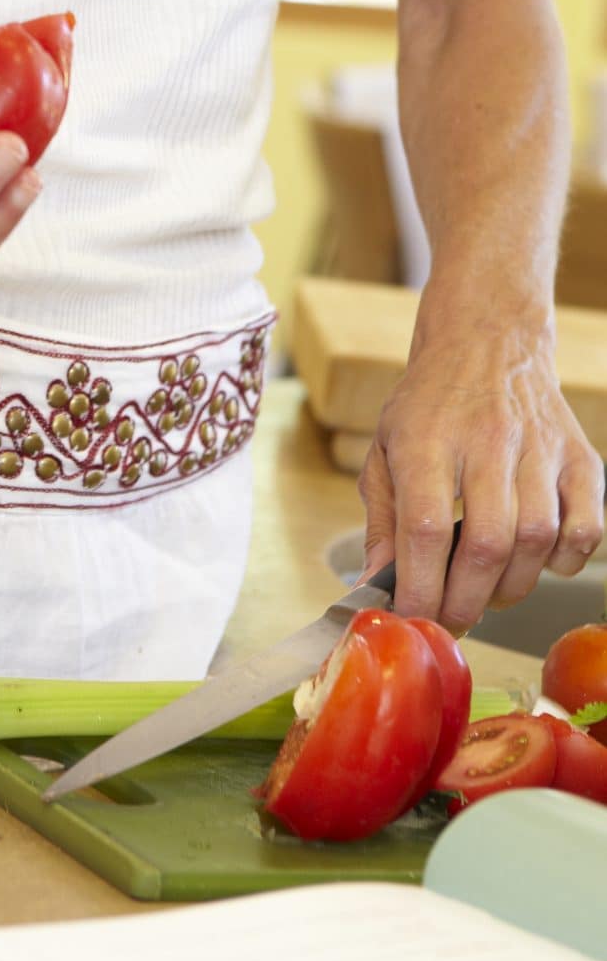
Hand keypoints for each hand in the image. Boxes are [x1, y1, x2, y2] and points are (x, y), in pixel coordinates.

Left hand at [359, 315, 604, 626]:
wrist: (488, 341)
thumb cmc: (429, 404)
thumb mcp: (384, 450)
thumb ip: (381, 522)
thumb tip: (375, 587)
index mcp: (427, 439)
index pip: (426, 528)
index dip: (421, 585)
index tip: (414, 615)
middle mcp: (488, 441)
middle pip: (488, 543)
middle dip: (467, 600)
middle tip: (452, 619)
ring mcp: (540, 449)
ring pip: (537, 540)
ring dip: (511, 586)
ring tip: (486, 592)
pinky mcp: (581, 459)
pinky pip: (587, 528)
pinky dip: (566, 559)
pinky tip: (537, 560)